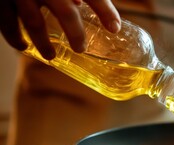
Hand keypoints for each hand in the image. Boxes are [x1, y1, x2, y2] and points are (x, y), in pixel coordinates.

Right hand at [0, 0, 120, 59]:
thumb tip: (97, 14)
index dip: (106, 11)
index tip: (115, 29)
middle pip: (66, 12)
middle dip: (75, 33)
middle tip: (81, 48)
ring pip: (35, 22)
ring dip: (43, 43)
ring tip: (51, 56)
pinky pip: (6, 22)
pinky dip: (14, 37)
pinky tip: (24, 47)